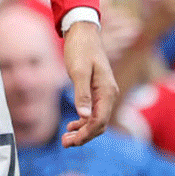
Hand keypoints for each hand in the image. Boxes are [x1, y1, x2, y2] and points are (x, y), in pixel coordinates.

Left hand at [61, 21, 117, 147]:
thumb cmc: (80, 49)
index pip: (99, 121)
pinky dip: (84, 121)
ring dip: (83, 131)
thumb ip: (81, 93)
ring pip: (97, 120)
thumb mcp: (78, 71)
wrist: (82, 32)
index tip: (70, 141)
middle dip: (84, 136)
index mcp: (107, 92)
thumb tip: (83, 117)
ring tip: (66, 138)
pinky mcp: (97, 90)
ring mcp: (104, 93)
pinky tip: (73, 125)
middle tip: (65, 143)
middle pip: (100, 124)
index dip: (86, 134)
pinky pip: (94, 111)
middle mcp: (109, 94)